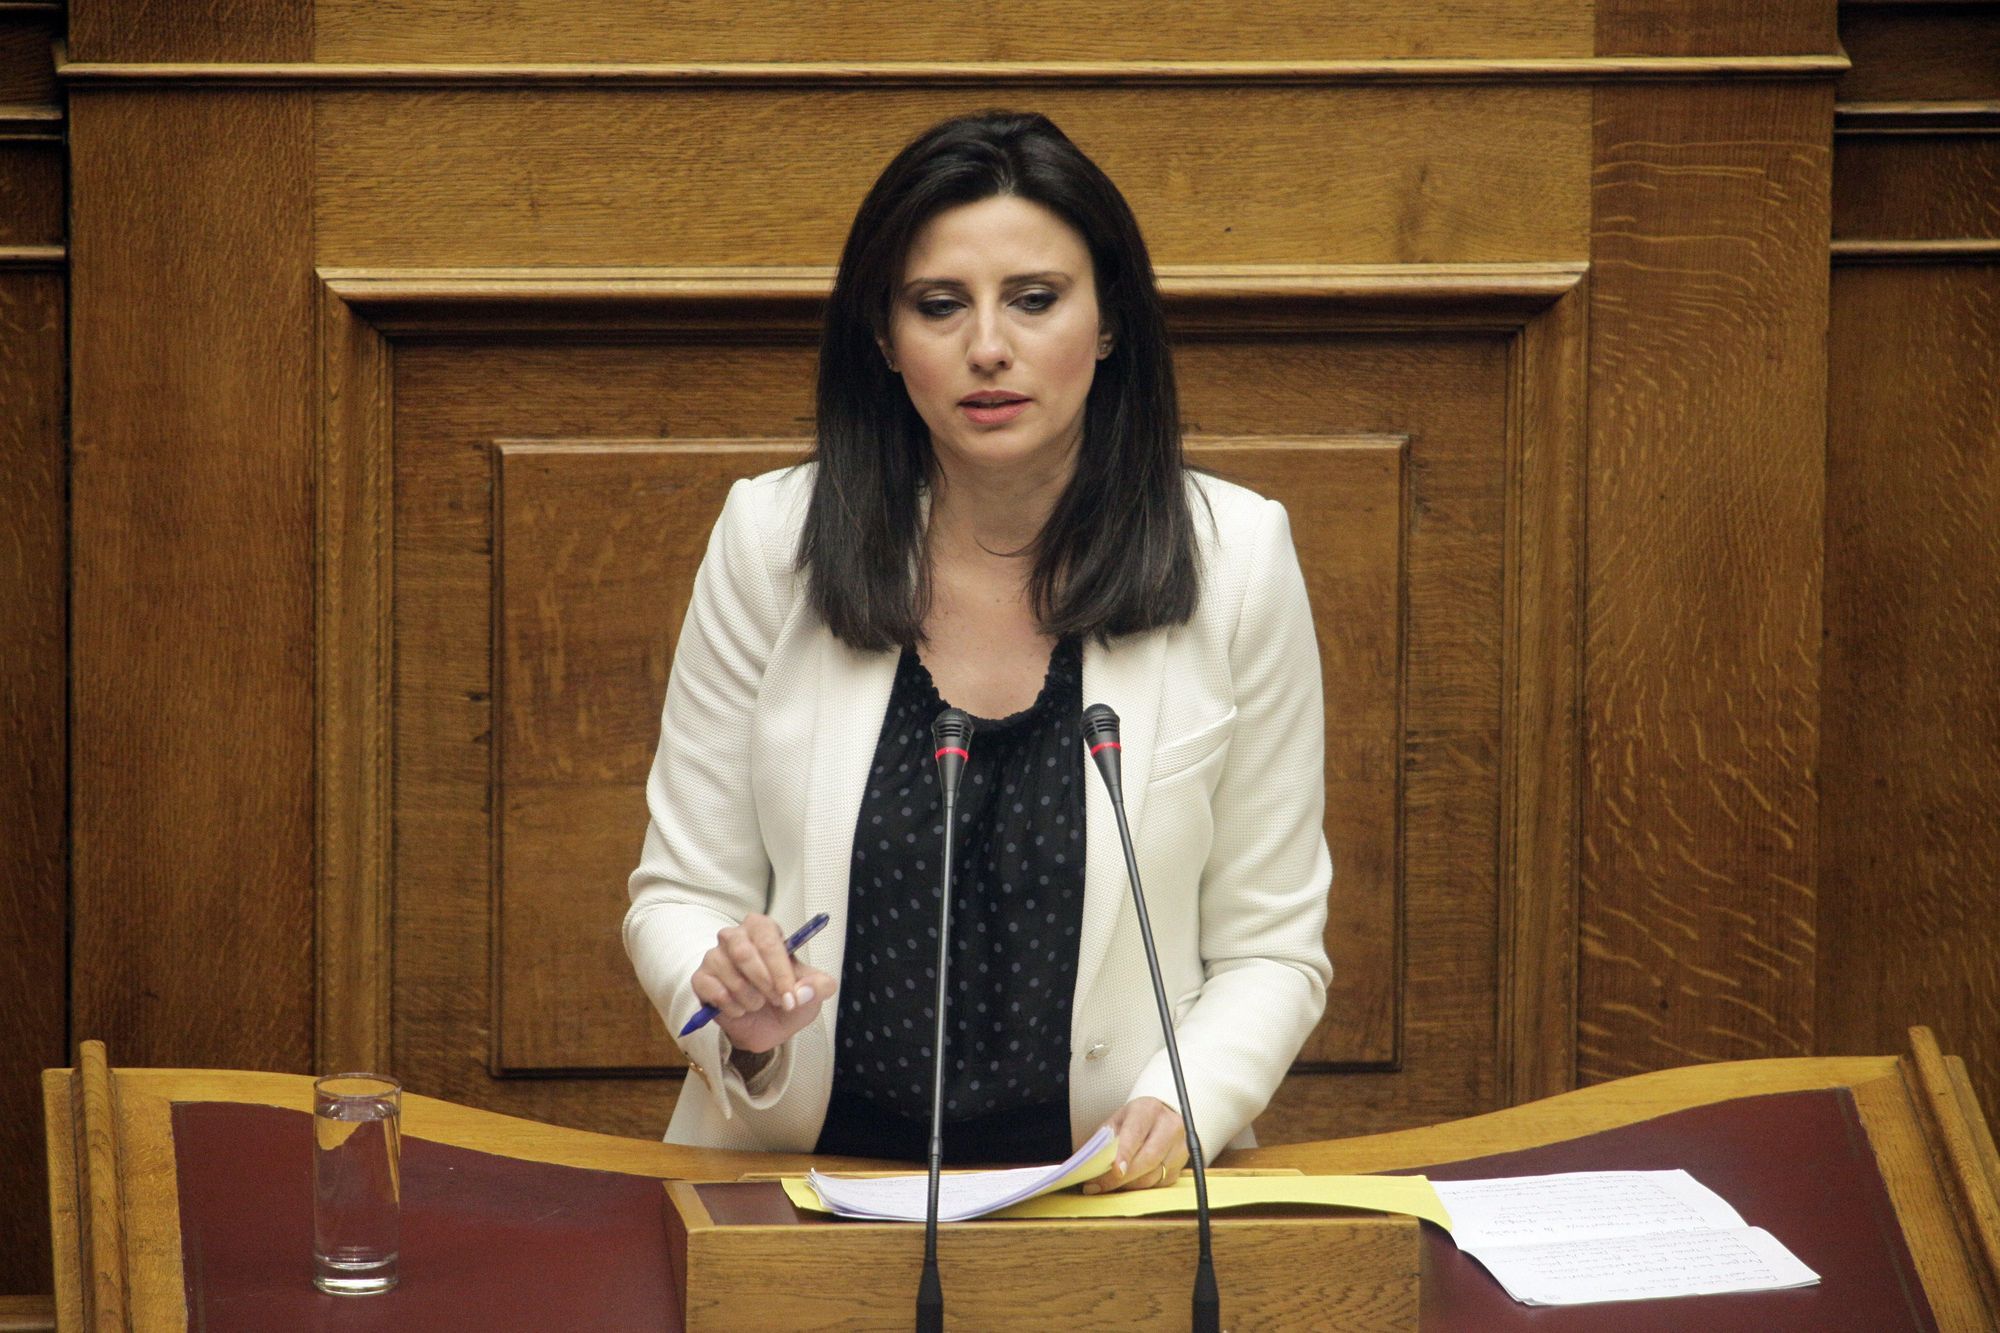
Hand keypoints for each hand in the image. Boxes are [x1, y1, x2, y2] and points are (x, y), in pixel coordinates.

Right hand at [690, 914, 837, 1054]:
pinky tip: (739, 1009)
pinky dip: (732, 1007)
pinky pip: (714, 992)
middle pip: (744, 954)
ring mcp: (714, 956)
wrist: (767, 1027)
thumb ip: (818, 987)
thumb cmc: (788, 999)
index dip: (780, 971)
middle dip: (764, 984)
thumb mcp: (813, 994)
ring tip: (758, 1004)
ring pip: (730, 976)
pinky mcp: (701, 979)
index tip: (791, 997)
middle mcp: (735, 937)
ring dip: (750, 999)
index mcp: (764, 929)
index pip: (768, 941)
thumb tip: (801, 992)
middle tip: (778, 1001)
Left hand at [1080, 1097, 1189, 1193]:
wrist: (1165, 1115)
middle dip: (1123, 1177)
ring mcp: (1180, 1146)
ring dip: (1130, 1184)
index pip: (1136, 1133)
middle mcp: (1169, 1126)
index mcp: (1148, 1110)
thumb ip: (1106, 1139)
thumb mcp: (1118, 1120)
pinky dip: (1141, 1186)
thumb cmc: (1136, 1119)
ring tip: (1111, 1184)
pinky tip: (1130, 1182)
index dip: (1125, 1153)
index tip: (1116, 1170)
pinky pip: (1160, 1183)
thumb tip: (1089, 1165)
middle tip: (1101, 1186)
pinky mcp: (1182, 1164)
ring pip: (1154, 1175)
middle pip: (1148, 1158)